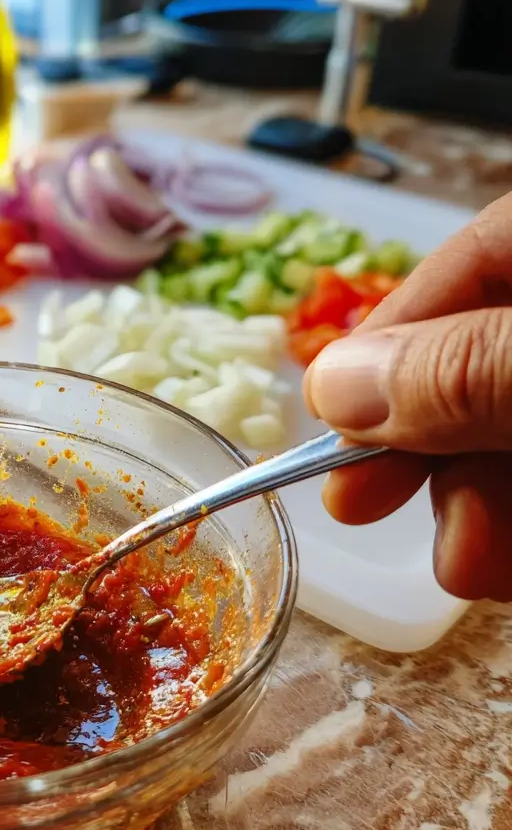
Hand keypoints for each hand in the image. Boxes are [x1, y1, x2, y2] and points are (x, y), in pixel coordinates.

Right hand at [304, 190, 511, 601]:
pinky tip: (502, 562)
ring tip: (466, 566)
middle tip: (364, 507)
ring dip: (475, 501)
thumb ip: (470, 367)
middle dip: (426, 446)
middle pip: (485, 360)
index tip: (336, 425)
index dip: (392, 344)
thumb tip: (335, 386)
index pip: (472, 263)